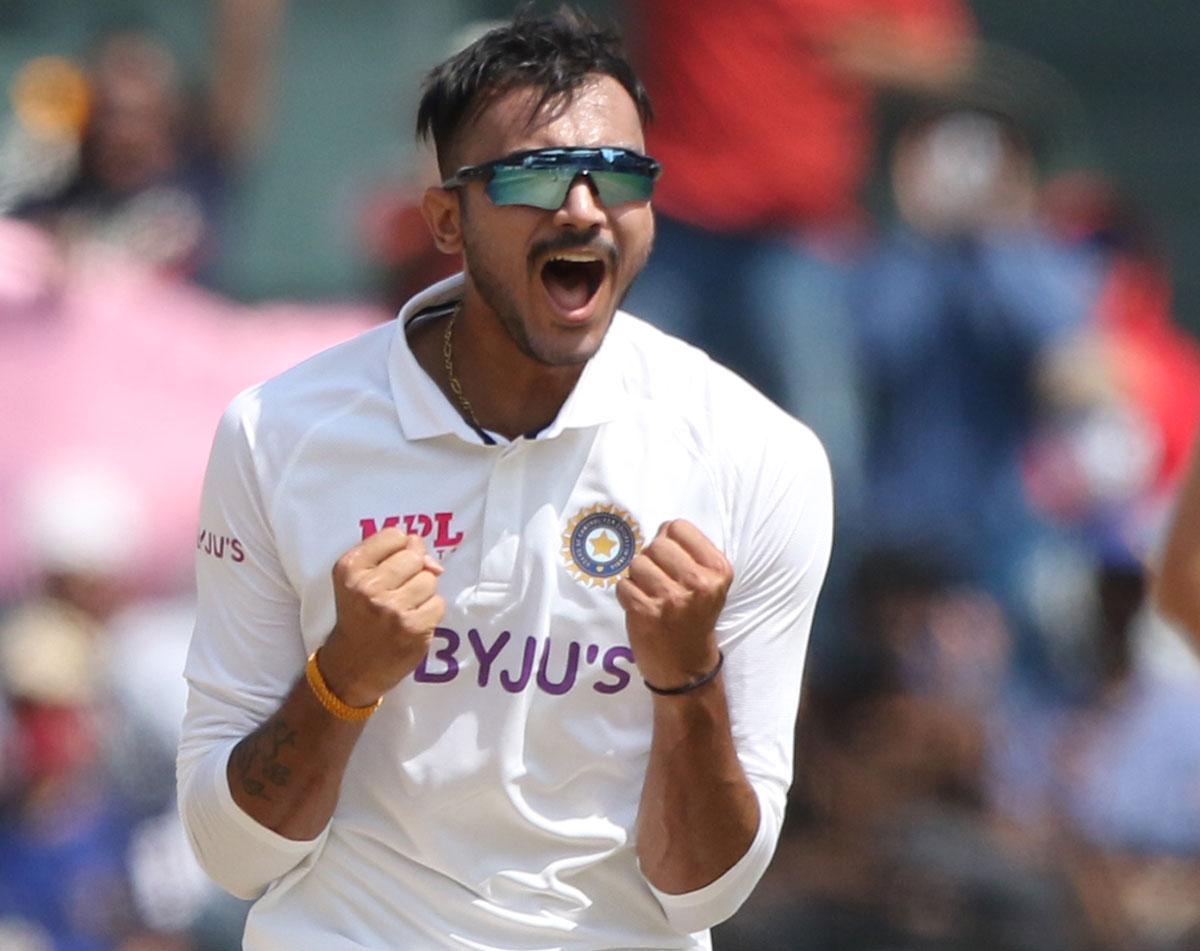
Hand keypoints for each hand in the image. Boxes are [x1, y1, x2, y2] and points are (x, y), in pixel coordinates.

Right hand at [319, 528, 445, 705]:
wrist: (351, 667)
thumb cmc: (358, 616)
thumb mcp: (359, 580)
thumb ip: (393, 557)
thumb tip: (435, 563)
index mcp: (350, 568)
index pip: (394, 535)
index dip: (399, 550)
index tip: (390, 568)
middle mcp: (368, 587)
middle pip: (415, 556)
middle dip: (413, 571)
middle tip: (397, 592)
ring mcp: (392, 609)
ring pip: (430, 579)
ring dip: (423, 592)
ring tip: (404, 608)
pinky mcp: (413, 628)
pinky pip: (438, 603)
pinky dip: (430, 612)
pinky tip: (412, 622)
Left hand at [616, 520, 730, 688]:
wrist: (687, 667)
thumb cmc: (695, 619)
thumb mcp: (709, 583)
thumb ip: (690, 553)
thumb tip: (661, 529)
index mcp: (718, 569)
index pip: (678, 527)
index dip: (668, 540)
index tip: (672, 561)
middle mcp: (698, 582)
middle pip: (655, 544)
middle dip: (652, 560)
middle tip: (660, 582)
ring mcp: (672, 598)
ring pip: (636, 563)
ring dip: (638, 578)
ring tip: (652, 596)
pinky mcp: (647, 612)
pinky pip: (623, 585)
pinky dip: (628, 595)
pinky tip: (642, 608)